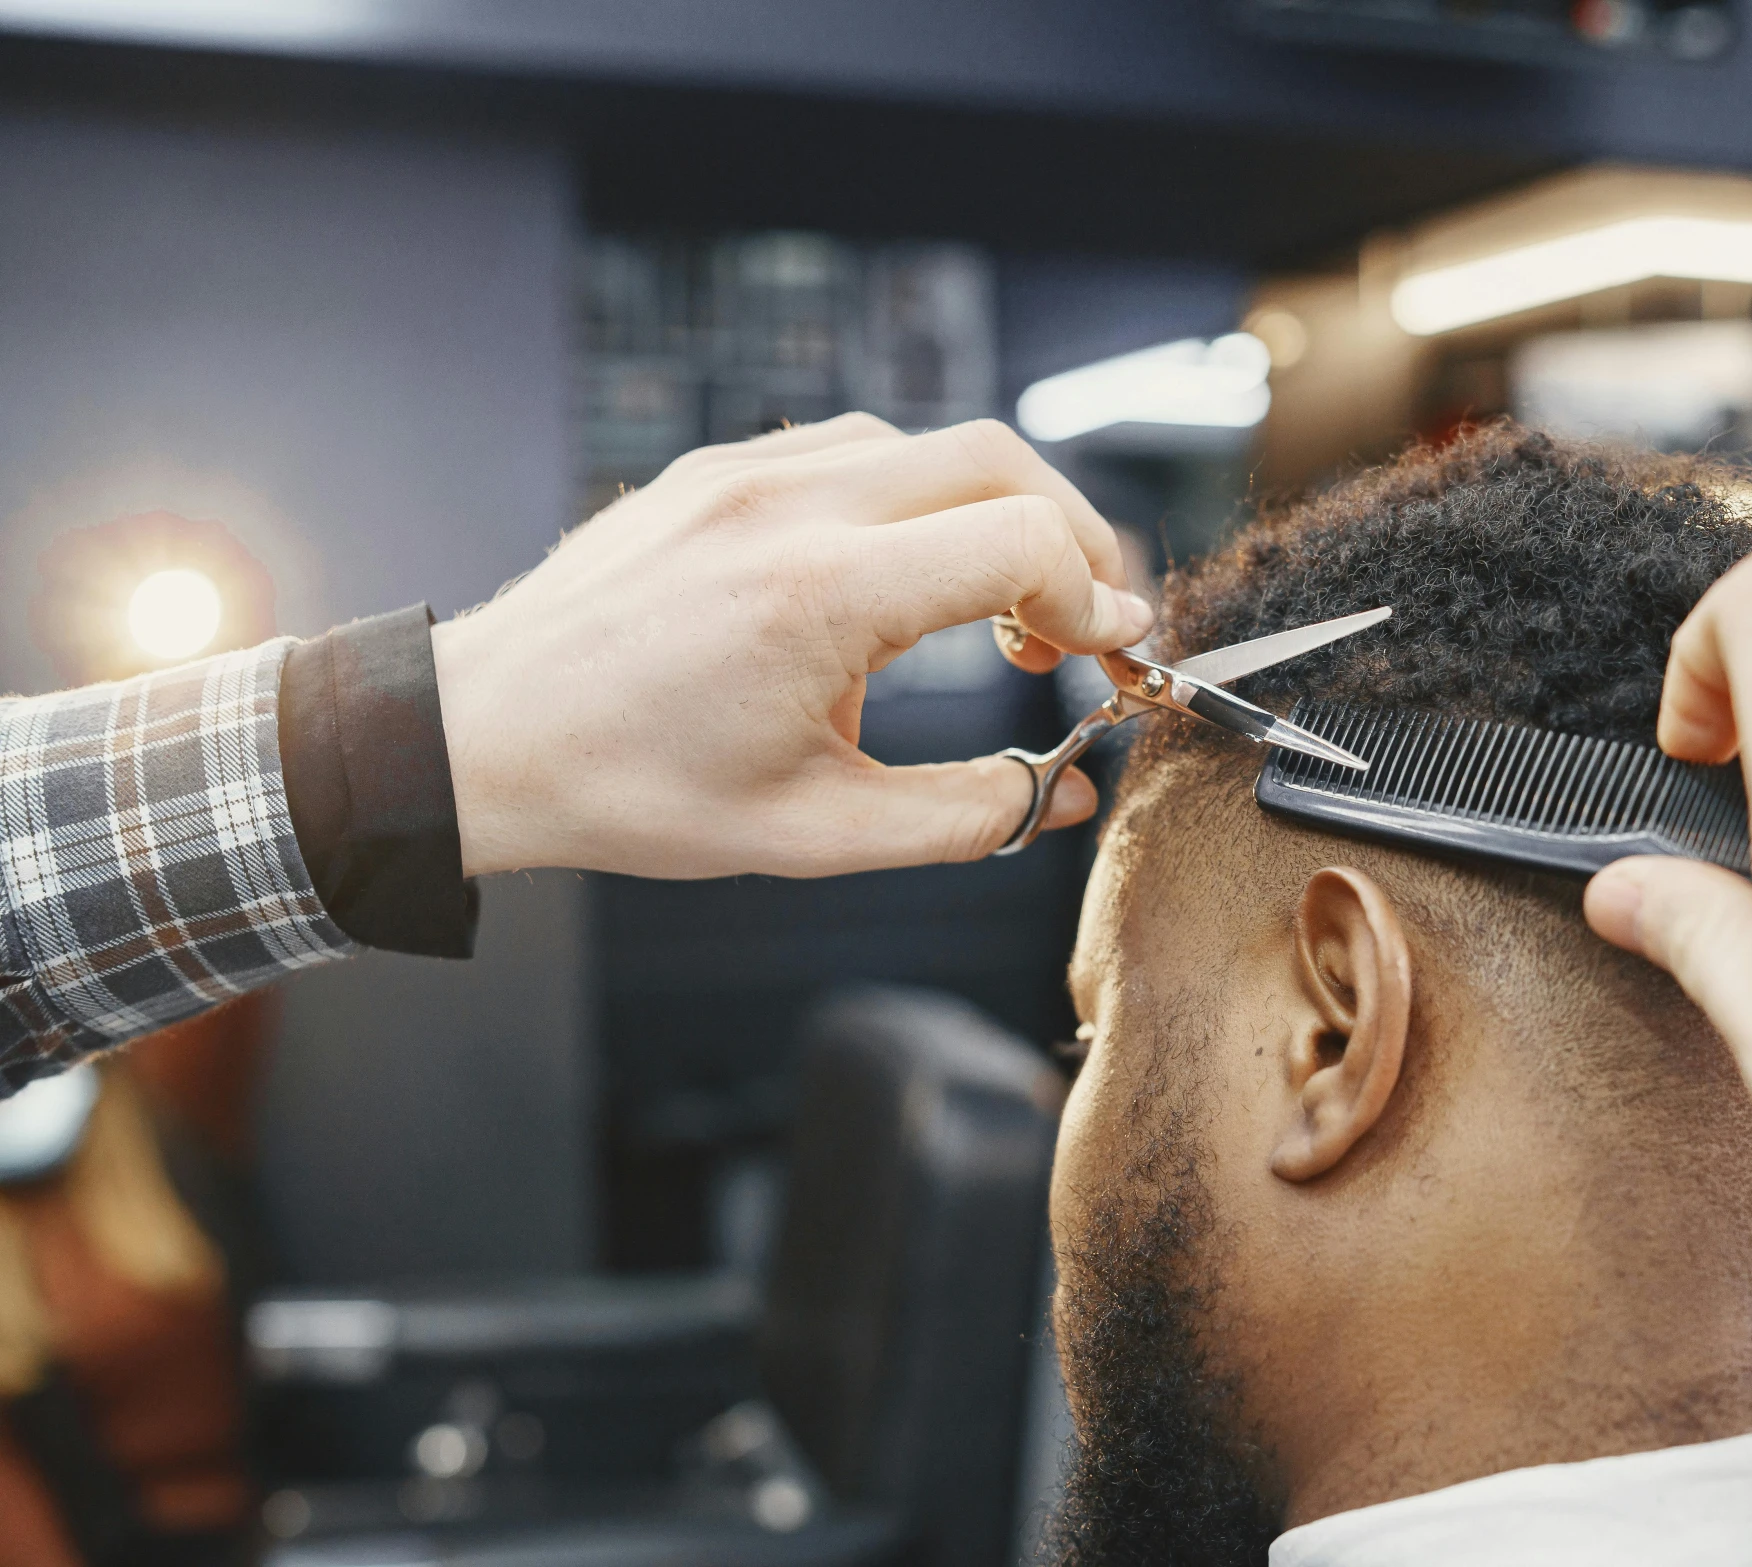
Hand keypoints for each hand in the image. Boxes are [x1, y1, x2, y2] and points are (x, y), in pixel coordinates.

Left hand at [431, 414, 1154, 878]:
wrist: (481, 735)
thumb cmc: (628, 788)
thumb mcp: (814, 836)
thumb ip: (963, 817)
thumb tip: (1058, 797)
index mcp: (820, 595)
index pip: (1023, 544)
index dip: (1095, 602)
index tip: (1108, 659)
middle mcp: (789, 504)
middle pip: (1001, 462)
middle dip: (1073, 539)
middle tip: (1085, 625)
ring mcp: (747, 470)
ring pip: (933, 444)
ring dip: (997, 514)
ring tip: (999, 616)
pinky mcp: (719, 468)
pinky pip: (860, 449)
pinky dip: (922, 500)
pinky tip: (909, 582)